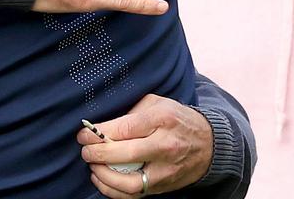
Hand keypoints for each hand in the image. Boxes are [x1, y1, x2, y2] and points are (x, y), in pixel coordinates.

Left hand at [78, 94, 212, 196]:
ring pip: (128, 182)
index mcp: (162, 119)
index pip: (124, 128)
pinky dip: (113, 191)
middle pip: (125, 154)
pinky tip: (102, 180)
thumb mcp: (157, 104)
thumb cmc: (177, 119)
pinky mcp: (163, 186)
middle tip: (85, 150)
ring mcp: (165, 169)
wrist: (209, 144)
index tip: (84, 134)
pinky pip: (134, 195)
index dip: (99, 133)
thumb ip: (132, 112)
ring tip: (92, 166)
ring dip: (103, 176)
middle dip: (98, 154)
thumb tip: (103, 126)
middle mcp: (165, 145)